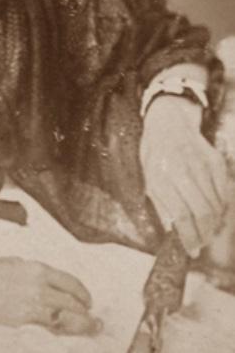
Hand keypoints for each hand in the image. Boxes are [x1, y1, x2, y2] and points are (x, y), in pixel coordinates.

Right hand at [0, 248, 101, 335]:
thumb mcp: (13, 264)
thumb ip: (32, 274)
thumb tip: (47, 285)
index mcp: (36, 268)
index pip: (70, 282)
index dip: (82, 293)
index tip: (88, 301)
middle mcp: (37, 285)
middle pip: (71, 302)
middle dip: (86, 313)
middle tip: (96, 321)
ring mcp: (30, 305)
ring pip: (64, 317)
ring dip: (80, 324)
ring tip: (89, 328)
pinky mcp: (21, 321)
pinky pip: (47, 327)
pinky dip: (60, 330)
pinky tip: (65, 332)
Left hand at [140, 95, 227, 255]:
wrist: (169, 122)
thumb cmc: (154, 152)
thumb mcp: (148, 177)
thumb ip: (161, 204)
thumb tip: (175, 231)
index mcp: (162, 174)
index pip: (182, 214)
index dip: (189, 236)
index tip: (191, 250)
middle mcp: (184, 169)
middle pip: (203, 212)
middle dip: (205, 234)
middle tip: (201, 243)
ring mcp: (202, 164)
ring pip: (216, 204)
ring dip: (214, 224)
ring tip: (207, 231)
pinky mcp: (216, 161)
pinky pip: (224, 192)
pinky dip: (222, 208)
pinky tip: (214, 213)